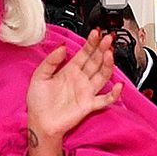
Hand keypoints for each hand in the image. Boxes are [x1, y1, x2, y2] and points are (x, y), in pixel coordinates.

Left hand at [25, 38, 118, 155]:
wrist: (40, 123)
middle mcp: (80, 79)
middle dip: (102, 48)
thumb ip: (51, 60)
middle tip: (108, 38)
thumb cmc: (38, 102)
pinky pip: (105, 99)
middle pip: (96, 61)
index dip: (91, 43)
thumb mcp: (39, 76)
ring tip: (110, 53)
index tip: (96, 33)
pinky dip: (113, 94)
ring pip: (102, 75)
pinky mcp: (89, 105)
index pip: (84, 53)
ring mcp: (86, 92)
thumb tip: (62, 47)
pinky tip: (118, 85)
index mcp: (70, 70)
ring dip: (108, 64)